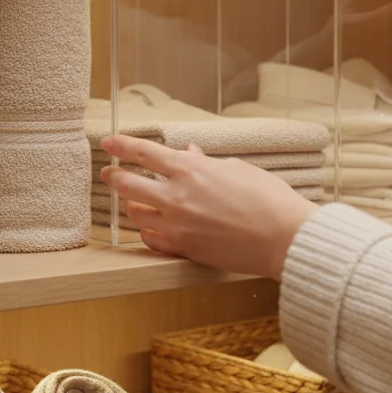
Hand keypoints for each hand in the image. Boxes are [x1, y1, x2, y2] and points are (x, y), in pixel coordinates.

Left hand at [98, 135, 317, 279]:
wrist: (283, 238)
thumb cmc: (268, 199)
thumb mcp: (237, 169)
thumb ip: (206, 163)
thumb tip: (189, 154)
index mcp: (190, 170)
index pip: (142, 152)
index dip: (120, 145)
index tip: (108, 142)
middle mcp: (176, 196)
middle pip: (127, 184)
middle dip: (114, 176)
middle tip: (109, 173)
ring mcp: (177, 226)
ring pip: (137, 215)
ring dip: (133, 205)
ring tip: (136, 202)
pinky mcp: (184, 250)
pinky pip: (151, 240)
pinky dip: (149, 232)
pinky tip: (152, 228)